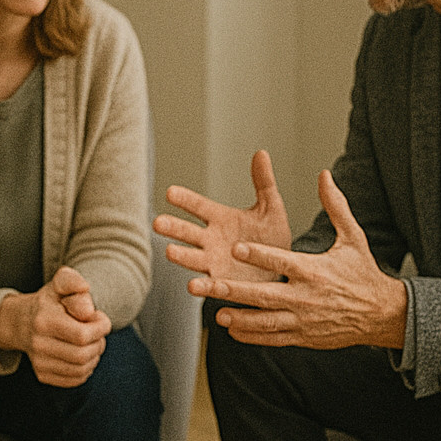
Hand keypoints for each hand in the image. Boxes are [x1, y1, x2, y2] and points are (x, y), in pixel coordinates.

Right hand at [0, 266, 111, 386]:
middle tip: (97, 332)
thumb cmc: (49, 301)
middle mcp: (38, 344)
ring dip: (94, 356)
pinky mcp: (42, 374)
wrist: (21, 321)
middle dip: (99, 343)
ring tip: (91, 342)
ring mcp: (39, 362)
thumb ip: (73, 282)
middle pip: (83, 355)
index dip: (100, 328)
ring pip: (81, 370)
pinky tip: (84, 355)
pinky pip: (75, 379)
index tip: (100, 318)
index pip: (82, 335)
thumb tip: (86, 301)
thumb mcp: (60, 283)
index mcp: (44, 320)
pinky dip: (86, 369)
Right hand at [153, 150, 290, 283]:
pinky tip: (192, 288)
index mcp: (220, 218)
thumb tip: (261, 152)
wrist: (282, 267)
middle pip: (188, 232)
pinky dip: (201, 287)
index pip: (198, 206)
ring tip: (169, 251)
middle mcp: (211, 239)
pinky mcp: (222, 282)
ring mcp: (213, 262)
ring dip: (181, 255)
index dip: (185, 200)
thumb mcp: (271, 207)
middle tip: (158, 222)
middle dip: (173, 227)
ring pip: (192, 258)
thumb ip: (264, 183)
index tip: (170, 192)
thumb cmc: (272, 235)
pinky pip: (209, 286)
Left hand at [194, 170, 407, 349]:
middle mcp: (306, 297)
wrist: (382, 314)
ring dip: (239, 317)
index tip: (236, 247)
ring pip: (264, 321)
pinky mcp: (303, 337)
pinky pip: (273, 338)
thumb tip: (324, 175)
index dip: (259, 255)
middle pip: (264, 295)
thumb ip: (335, 206)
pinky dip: (252, 337)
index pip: (282, 261)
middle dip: (234, 290)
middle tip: (208, 285)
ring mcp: (303, 320)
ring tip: (216, 312)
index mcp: (314, 270)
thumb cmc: (363, 272)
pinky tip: (232, 330)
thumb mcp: (353, 237)